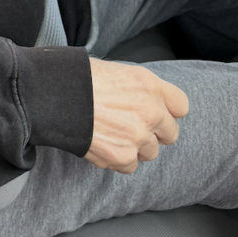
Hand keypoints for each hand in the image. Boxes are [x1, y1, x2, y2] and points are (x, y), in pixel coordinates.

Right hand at [84, 58, 188, 173]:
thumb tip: (144, 101)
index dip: (167, 109)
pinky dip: (119, 158)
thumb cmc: (81, 78)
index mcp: (150, 86)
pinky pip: (131, 165)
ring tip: (113, 132)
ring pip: (150, 152)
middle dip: (154, 131)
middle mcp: (151, 112)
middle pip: (171, 133)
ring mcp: (138, 137)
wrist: (56, 95)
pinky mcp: (123, 157)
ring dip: (136, 146)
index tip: (157, 111)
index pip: (180, 106)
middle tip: (132, 124)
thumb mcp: (117, 71)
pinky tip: (104, 142)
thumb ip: (140, 89)